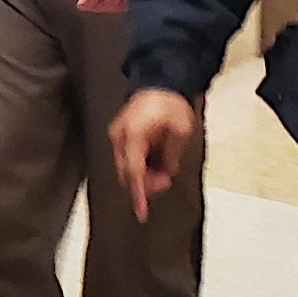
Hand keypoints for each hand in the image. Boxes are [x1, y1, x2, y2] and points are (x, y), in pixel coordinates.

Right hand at [108, 89, 196, 222]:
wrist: (158, 83)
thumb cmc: (170, 105)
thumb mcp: (180, 131)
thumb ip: (170, 156)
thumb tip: (165, 173)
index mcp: (134, 135)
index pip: (133, 171)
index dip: (138, 194)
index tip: (141, 213)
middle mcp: (119, 136)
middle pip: (126, 173)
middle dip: (144, 184)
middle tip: (166, 180)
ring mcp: (117, 135)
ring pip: (125, 168)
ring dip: (142, 177)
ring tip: (163, 170)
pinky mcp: (120, 135)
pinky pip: (126, 159)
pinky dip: (139, 167)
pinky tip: (154, 163)